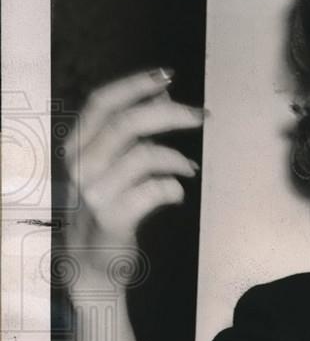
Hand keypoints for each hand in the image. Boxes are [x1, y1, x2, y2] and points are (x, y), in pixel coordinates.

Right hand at [62, 68, 203, 289]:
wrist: (93, 264)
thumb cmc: (108, 208)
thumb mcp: (112, 166)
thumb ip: (132, 134)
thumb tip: (163, 95)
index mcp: (75, 146)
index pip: (101, 102)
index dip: (135, 85)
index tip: (169, 76)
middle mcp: (78, 165)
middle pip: (127, 123)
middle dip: (171, 114)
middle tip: (202, 116)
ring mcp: (93, 192)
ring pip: (144, 156)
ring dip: (176, 158)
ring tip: (190, 168)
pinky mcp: (112, 217)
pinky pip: (153, 190)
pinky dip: (173, 187)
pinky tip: (178, 192)